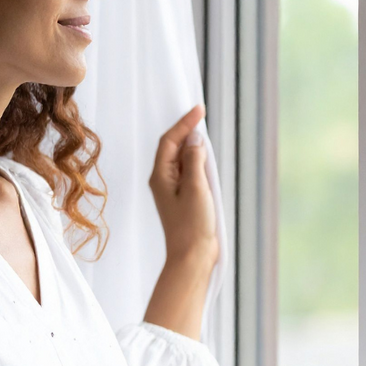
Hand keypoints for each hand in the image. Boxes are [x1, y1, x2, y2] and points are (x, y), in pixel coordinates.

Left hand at [148, 103, 218, 268]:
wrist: (192, 257)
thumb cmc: (192, 225)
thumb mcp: (196, 188)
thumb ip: (194, 161)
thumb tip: (194, 140)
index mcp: (160, 176)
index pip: (170, 141)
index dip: (184, 123)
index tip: (198, 109)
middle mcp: (163, 180)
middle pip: (172, 147)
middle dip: (186, 130)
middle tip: (200, 114)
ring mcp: (172, 190)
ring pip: (180, 159)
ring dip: (192, 145)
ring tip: (202, 130)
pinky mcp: (183, 198)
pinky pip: (188, 172)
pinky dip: (196, 160)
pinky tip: (205, 158)